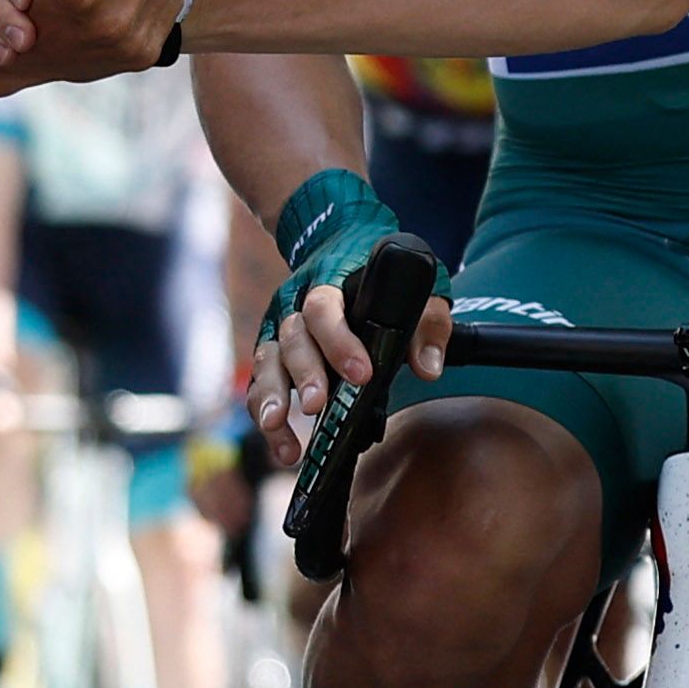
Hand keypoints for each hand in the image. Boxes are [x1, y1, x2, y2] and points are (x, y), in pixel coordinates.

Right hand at [247, 168, 450, 467]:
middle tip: (316, 405)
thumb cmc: (381, 271)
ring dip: (272, 396)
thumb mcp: (417, 283)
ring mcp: (280, 328)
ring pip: (267, 360)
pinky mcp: (272, 353)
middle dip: (303, 374)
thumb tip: (428, 368)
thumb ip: (427, 322)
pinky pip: (260, 384)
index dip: (339, 342)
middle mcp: (296, 304)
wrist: (341, 242)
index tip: (361, 375)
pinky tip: (285, 445)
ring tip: (279, 427)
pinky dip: (267, 413)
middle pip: (292, 337)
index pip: (325, 308)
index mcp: (330, 281)